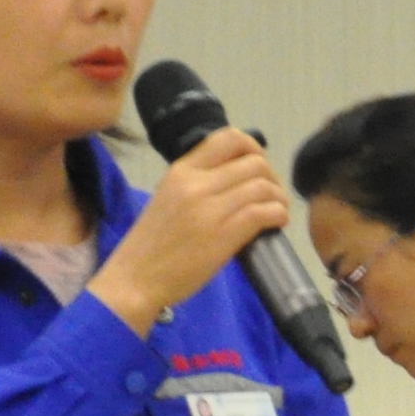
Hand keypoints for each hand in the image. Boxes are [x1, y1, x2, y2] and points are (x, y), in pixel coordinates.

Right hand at [90, 129, 294, 333]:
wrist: (136, 278)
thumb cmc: (153, 243)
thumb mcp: (169, 197)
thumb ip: (199, 182)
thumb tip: (237, 177)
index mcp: (181, 170)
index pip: (228, 138)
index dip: (254, 148)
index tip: (258, 167)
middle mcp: (195, 183)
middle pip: (254, 162)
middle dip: (272, 178)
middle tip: (271, 196)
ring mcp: (209, 209)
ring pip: (263, 186)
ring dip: (279, 198)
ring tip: (277, 211)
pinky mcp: (223, 235)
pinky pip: (263, 213)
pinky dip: (278, 215)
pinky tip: (276, 224)